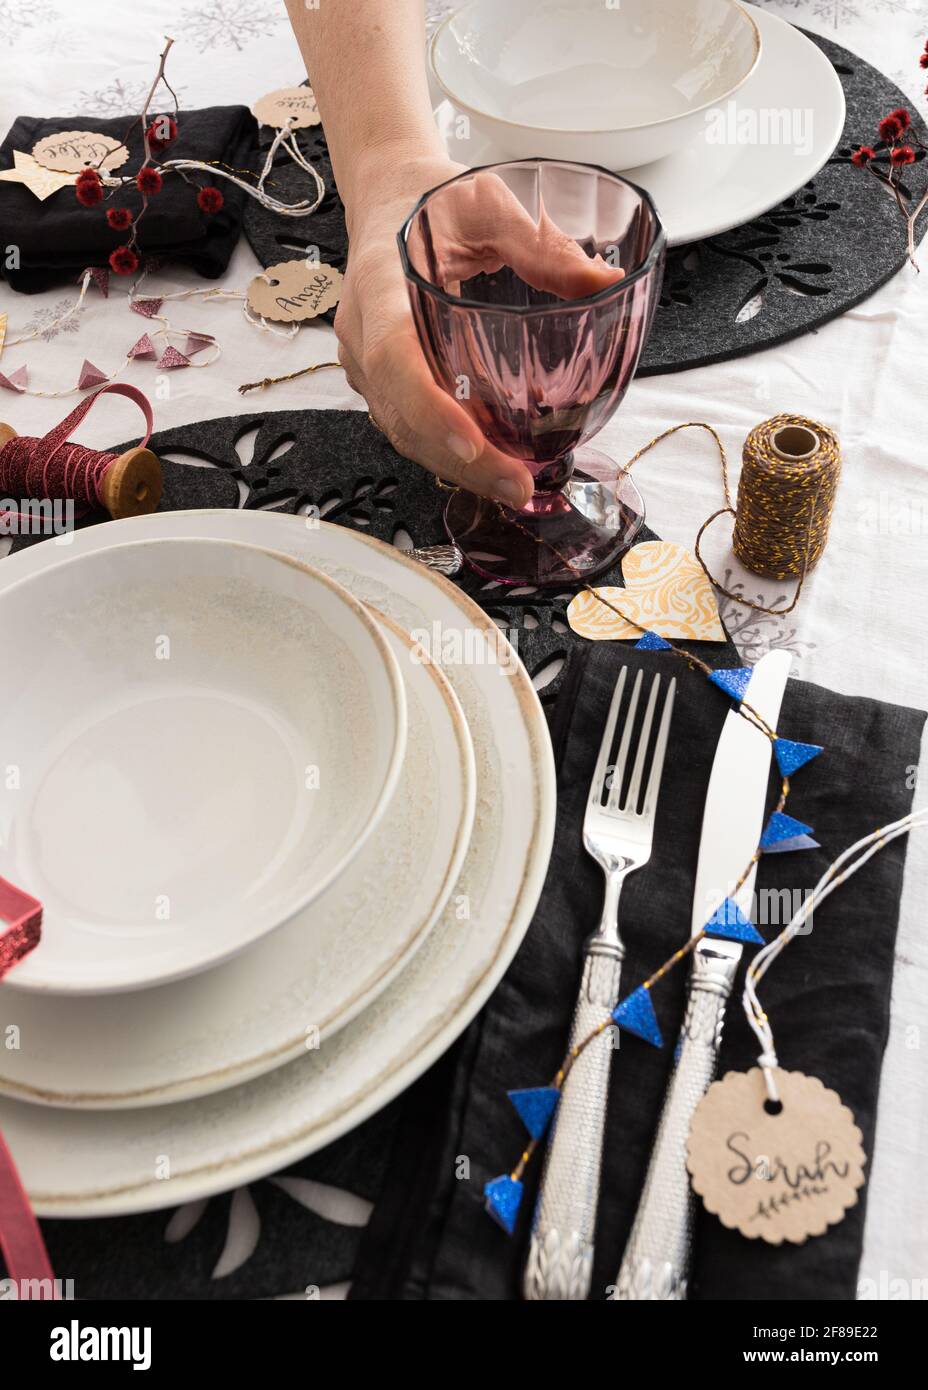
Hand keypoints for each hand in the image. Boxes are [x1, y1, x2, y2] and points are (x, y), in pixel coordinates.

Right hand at [336, 150, 623, 506]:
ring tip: (514, 486)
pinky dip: (447, 453)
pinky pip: (408, 425)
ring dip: (455, 468)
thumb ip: (541, 245)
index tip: (473, 446)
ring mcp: (365, 362)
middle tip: (518, 486)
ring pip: (402, 431)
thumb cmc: (434, 199)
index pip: (394, 359)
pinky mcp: (381, 380)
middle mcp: (362, 333)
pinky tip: (492, 468)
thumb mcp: (488, 204)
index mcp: (380, 284)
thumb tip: (606, 283)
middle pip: (400, 415)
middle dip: (458, 462)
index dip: (430, 409)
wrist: (387, 197)